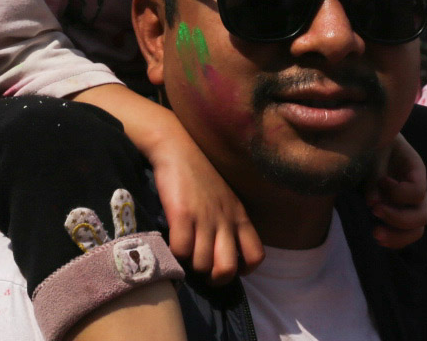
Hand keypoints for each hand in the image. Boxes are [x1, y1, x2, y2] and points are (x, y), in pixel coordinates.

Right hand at [149, 125, 263, 281]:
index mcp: (240, 216)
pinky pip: (180, 251)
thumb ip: (229, 223)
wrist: (178, 147)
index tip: (226, 266)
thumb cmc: (200, 175)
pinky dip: (174, 255)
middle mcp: (225, 219)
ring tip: (184, 255)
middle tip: (203, 272)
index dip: (243, 269)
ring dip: (191, 267)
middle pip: (228, 268)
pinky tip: (170, 245)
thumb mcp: (225, 199)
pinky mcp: (182, 214)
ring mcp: (204, 218)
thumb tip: (223, 254)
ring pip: (203, 264)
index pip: (256, 256)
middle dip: (215, 278)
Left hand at [366, 133, 426, 248]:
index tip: (382, 181)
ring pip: (417, 230)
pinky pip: (405, 234)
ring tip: (375, 233)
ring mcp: (410, 204)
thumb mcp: (375, 150)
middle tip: (374, 211)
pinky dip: (394, 240)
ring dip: (397, 236)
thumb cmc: (374, 141)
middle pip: (422, 215)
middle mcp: (417, 189)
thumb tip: (372, 203)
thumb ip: (374, 174)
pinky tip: (377, 237)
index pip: (418, 190)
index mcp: (416, 170)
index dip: (399, 192)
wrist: (370, 141)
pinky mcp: (400, 212)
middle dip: (398, 219)